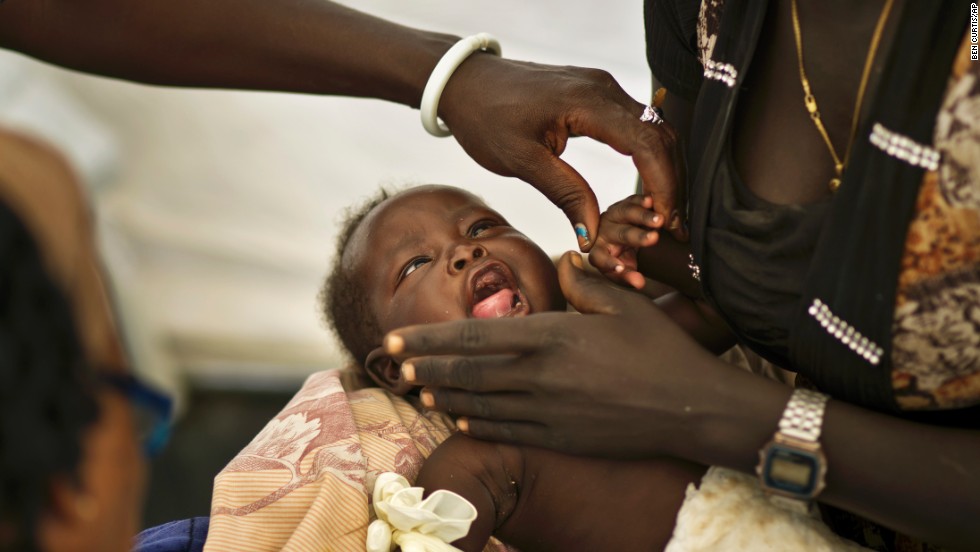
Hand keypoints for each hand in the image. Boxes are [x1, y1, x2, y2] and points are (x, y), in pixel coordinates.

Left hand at [385, 252, 722, 457]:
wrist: (693, 408)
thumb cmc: (661, 350)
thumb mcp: (624, 302)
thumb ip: (583, 280)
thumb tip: (560, 260)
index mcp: (551, 336)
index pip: (474, 335)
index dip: (429, 337)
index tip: (396, 337)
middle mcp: (540, 376)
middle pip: (466, 371)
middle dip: (424, 365)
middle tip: (390, 363)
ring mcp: (547, 411)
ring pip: (479, 403)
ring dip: (444, 395)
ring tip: (417, 388)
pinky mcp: (560, 438)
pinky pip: (507, 430)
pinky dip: (477, 423)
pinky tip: (459, 417)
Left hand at [439, 55, 685, 250]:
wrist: (465, 83)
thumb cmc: (485, 117)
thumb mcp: (522, 161)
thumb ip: (564, 194)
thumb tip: (593, 234)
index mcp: (588, 102)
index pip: (647, 145)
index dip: (664, 185)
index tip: (665, 220)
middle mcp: (603, 88)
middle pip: (660, 137)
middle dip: (672, 182)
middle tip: (673, 226)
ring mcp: (602, 87)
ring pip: (653, 130)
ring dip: (664, 170)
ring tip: (663, 212)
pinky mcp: (597, 94)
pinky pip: (637, 124)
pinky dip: (649, 156)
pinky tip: (647, 185)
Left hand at [589, 194, 663, 289]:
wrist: (629, 236)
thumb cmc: (623, 255)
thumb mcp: (626, 267)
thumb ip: (630, 276)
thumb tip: (639, 284)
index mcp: (599, 250)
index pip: (599, 258)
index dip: (609, 263)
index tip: (621, 268)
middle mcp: (604, 231)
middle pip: (619, 234)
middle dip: (637, 236)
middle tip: (653, 238)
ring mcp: (613, 215)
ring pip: (626, 214)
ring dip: (643, 217)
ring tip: (659, 220)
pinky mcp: (624, 203)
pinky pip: (632, 200)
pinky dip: (641, 201)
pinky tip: (651, 201)